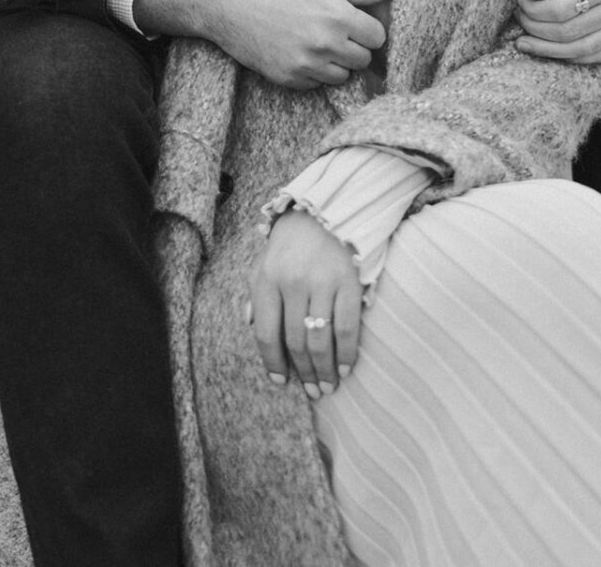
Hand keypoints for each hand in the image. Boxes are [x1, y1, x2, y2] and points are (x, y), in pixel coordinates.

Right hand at [194, 0, 394, 88]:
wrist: (227, 2)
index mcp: (337, 16)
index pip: (377, 38)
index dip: (369, 30)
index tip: (356, 24)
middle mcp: (325, 44)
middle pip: (363, 60)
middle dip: (354, 47)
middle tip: (336, 32)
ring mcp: (305, 65)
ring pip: (342, 77)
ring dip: (336, 63)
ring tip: (316, 42)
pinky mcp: (288, 79)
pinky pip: (316, 85)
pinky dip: (312, 73)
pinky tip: (298, 52)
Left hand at [251, 210, 361, 395]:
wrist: (326, 208)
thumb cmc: (291, 242)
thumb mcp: (263, 263)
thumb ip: (256, 295)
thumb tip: (251, 329)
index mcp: (267, 280)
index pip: (266, 333)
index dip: (273, 362)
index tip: (281, 381)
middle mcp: (292, 283)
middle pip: (295, 341)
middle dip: (304, 372)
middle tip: (312, 392)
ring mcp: (322, 282)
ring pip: (320, 339)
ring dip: (324, 369)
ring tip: (328, 387)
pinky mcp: (348, 281)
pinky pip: (347, 326)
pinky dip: (346, 352)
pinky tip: (345, 367)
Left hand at [515, 0, 600, 61]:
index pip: (561, 9)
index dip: (534, 10)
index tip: (521, 1)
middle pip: (568, 32)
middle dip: (536, 29)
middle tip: (518, 17)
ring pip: (582, 50)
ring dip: (549, 50)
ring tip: (524, 43)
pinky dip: (574, 57)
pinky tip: (554, 51)